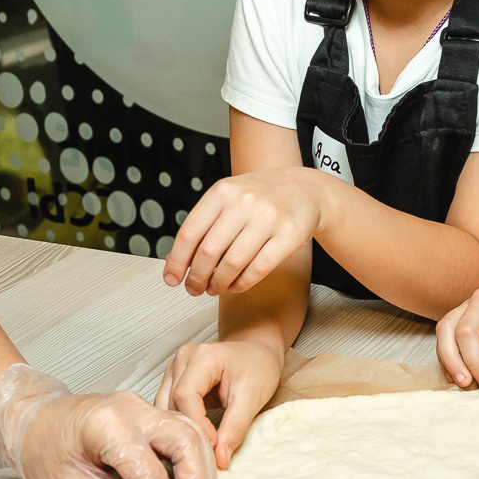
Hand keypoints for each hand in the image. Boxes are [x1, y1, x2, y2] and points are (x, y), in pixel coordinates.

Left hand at [0, 363, 214, 478]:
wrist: (26, 421)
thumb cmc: (40, 454)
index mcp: (108, 425)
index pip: (154, 472)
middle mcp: (132, 408)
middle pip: (186, 441)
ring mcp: (141, 405)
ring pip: (191, 431)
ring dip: (201, 467)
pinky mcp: (145, 410)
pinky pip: (181, 428)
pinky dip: (191, 456)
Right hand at [157, 333, 285, 469]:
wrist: (256, 352)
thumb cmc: (258, 368)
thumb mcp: (252, 398)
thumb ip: (235, 428)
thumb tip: (220, 459)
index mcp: (202, 356)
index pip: (185, 395)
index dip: (197, 424)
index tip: (213, 446)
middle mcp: (182, 359)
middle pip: (171, 402)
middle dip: (187, 430)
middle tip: (207, 453)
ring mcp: (174, 368)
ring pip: (164, 407)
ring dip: (179, 429)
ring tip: (200, 446)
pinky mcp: (173, 379)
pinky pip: (166, 406)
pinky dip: (177, 423)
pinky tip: (191, 436)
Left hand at [163, 168, 333, 297]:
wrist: (306, 189)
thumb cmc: (261, 197)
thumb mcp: (229, 199)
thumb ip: (203, 224)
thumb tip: (174, 261)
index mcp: (223, 191)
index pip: (190, 232)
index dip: (177, 261)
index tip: (172, 279)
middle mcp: (244, 201)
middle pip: (209, 251)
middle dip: (197, 277)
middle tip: (195, 289)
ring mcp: (269, 217)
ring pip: (233, 263)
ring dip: (219, 284)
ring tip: (215, 289)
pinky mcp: (289, 234)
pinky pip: (258, 269)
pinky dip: (242, 284)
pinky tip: (236, 286)